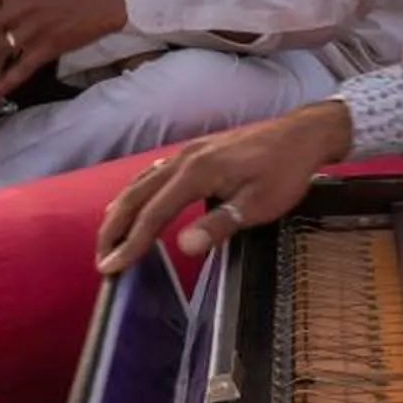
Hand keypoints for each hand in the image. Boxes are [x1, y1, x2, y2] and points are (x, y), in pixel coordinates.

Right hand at [94, 101, 354, 272]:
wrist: (302, 134)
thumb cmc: (284, 172)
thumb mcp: (258, 205)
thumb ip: (219, 225)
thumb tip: (184, 247)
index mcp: (196, 173)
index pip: (153, 214)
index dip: (130, 243)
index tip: (112, 268)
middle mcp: (184, 159)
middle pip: (136, 195)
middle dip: (114, 228)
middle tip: (100, 259)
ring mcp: (188, 152)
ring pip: (141, 182)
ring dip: (121, 210)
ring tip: (109, 237)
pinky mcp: (196, 151)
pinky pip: (154, 173)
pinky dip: (136, 192)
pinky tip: (135, 202)